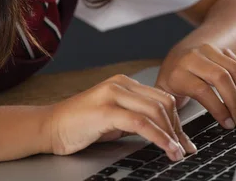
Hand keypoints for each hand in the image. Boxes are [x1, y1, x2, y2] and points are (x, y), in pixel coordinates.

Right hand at [44, 74, 196, 159]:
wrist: (50, 126)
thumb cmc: (80, 125)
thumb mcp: (113, 118)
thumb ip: (135, 117)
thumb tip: (162, 130)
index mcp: (124, 83)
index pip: (161, 97)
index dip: (177, 120)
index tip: (183, 140)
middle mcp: (121, 84)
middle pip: (163, 102)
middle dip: (178, 128)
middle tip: (185, 149)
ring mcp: (113, 94)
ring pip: (155, 111)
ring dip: (171, 134)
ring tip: (178, 153)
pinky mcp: (106, 110)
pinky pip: (141, 123)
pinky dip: (159, 137)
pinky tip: (166, 149)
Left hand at [155, 44, 235, 128]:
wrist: (178, 54)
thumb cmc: (173, 80)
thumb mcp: (165, 96)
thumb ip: (172, 118)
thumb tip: (184, 148)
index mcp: (179, 71)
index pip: (202, 89)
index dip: (218, 109)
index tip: (228, 125)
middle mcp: (195, 57)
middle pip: (221, 77)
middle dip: (235, 102)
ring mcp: (210, 50)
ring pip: (235, 69)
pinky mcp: (223, 50)